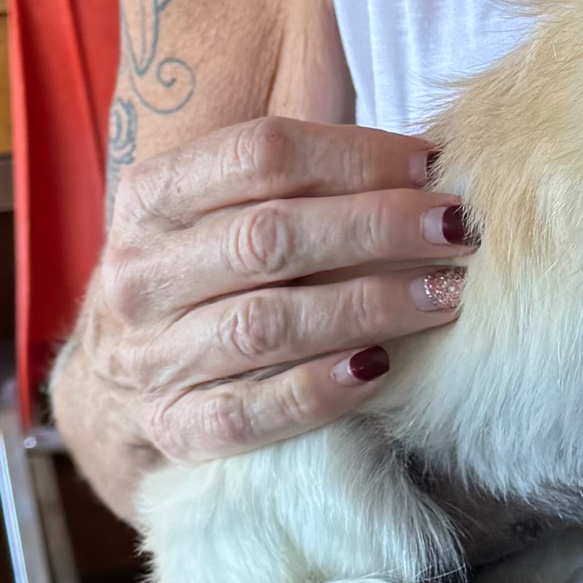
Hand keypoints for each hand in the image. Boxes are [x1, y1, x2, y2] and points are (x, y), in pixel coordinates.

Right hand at [56, 117, 473, 513]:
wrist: (126, 372)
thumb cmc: (216, 265)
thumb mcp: (230, 202)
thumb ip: (306, 169)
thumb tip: (426, 158)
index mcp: (153, 196)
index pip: (260, 155)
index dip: (357, 156)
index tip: (432, 165)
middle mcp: (141, 275)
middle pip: (269, 237)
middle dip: (378, 228)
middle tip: (455, 230)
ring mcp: (150, 358)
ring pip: (266, 326)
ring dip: (369, 306)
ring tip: (444, 294)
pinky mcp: (174, 428)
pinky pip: (249, 415)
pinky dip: (318, 391)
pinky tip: (380, 367)